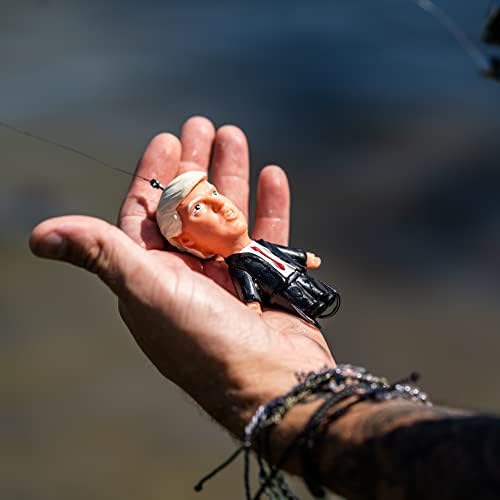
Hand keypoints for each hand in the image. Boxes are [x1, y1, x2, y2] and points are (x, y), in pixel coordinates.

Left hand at [29, 116, 334, 436]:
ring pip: (230, 213)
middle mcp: (191, 273)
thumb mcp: (147, 292)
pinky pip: (270, 235)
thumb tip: (39, 236)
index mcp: (156, 274)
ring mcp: (231, 275)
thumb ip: (102, 255)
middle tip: (202, 125)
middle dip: (196, 164)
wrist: (271, 383)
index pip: (149, 213)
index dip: (154, 174)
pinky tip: (272, 175)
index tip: (165, 139)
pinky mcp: (268, 279)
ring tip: (235, 136)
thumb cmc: (204, 341)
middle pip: (191, 206)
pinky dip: (272, 206)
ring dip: (232, 175)